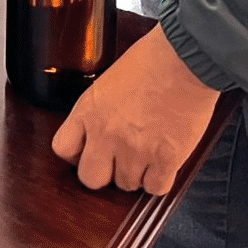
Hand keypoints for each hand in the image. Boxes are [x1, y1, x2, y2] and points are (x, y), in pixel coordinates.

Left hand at [52, 25, 221, 194]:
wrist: (185, 58)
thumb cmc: (150, 61)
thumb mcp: (107, 83)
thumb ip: (97, 112)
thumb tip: (96, 134)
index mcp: (88, 110)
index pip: (63, 148)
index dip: (76, 154)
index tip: (88, 151)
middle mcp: (107, 133)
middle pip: (90, 178)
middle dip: (104, 173)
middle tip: (118, 162)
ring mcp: (136, 149)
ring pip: (126, 185)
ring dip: (136, 174)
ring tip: (147, 153)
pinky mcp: (166, 159)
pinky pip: (155, 188)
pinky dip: (160, 180)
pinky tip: (163, 162)